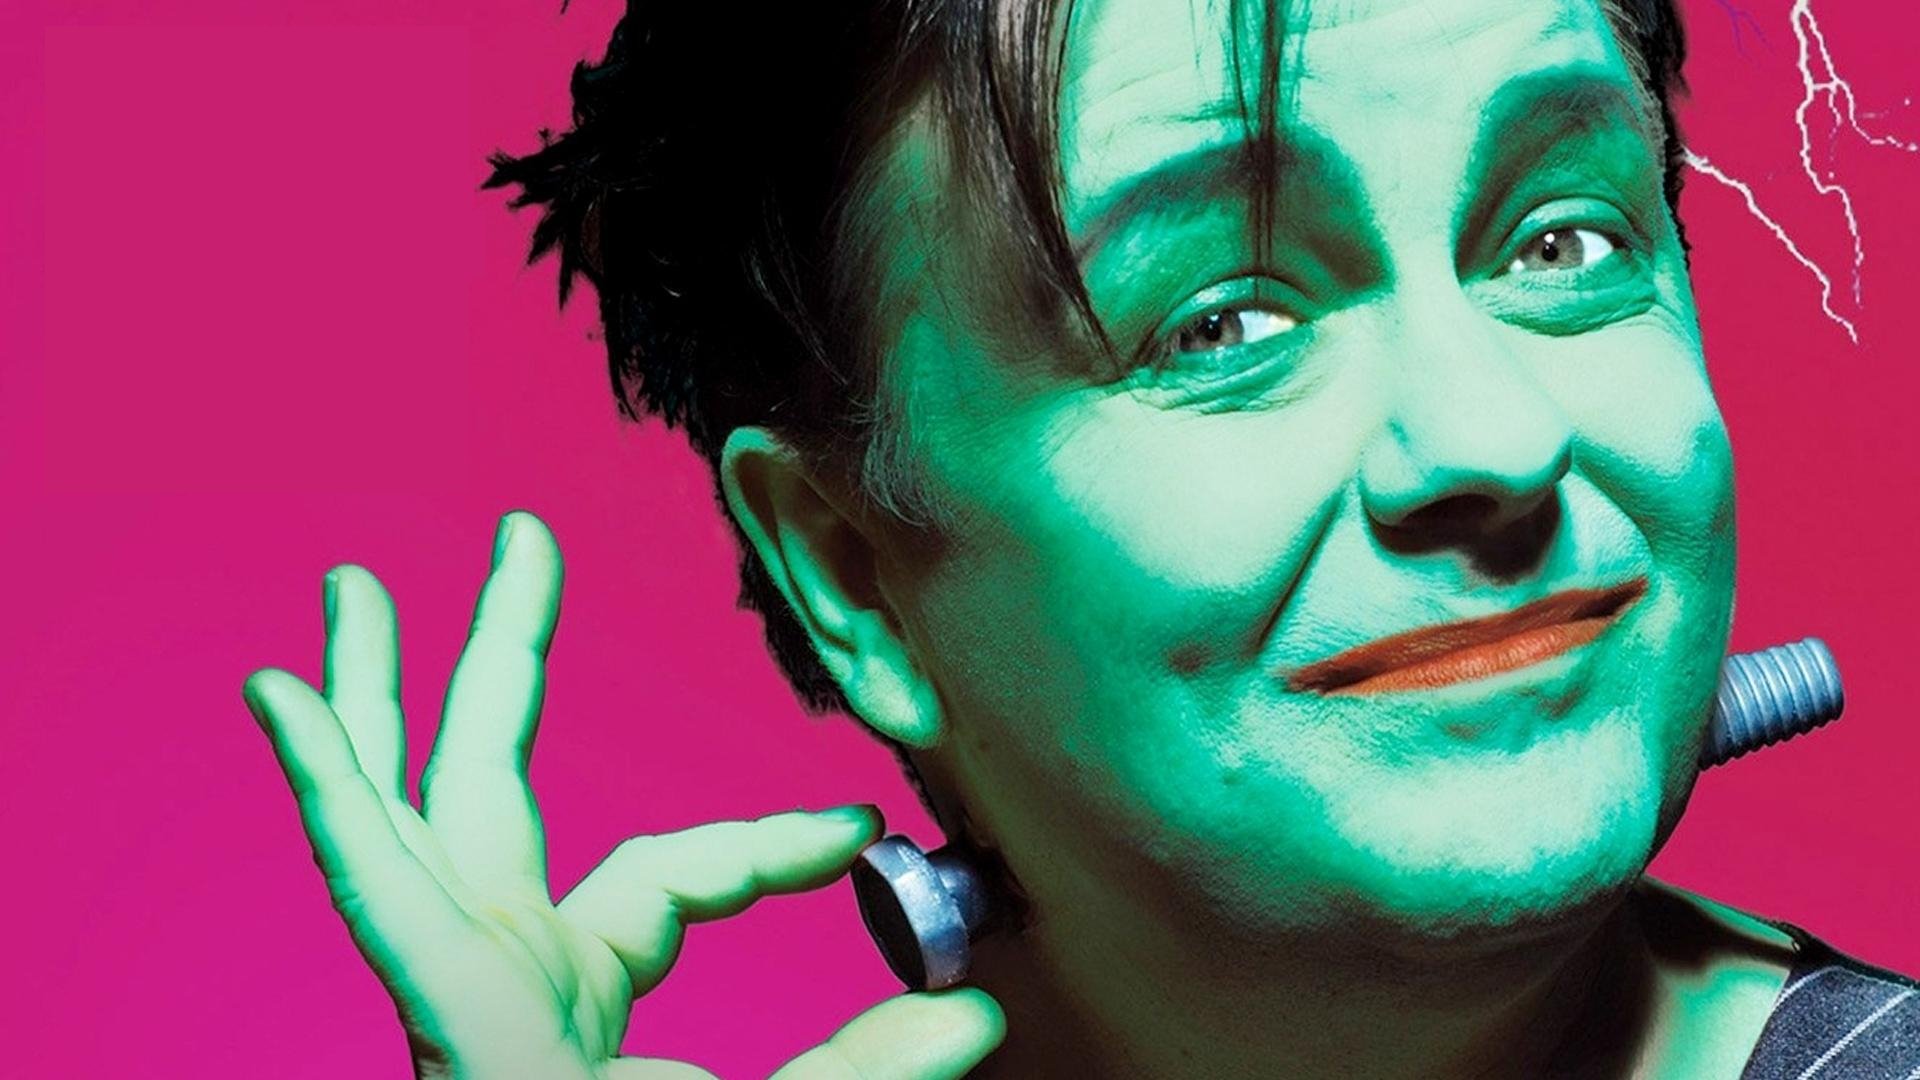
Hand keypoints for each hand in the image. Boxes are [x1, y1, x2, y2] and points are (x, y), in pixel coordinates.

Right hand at [243, 510, 1003, 1078]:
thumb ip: (867, 1065)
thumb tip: (979, 1006)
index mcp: (580, 982)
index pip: (675, 871)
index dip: (769, 843)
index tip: (863, 832)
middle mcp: (503, 955)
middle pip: (493, 774)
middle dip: (504, 651)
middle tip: (522, 537)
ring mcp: (452, 970)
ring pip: (407, 795)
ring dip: (377, 684)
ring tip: (355, 583)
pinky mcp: (427, 991)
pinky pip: (365, 874)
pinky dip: (322, 783)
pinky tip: (278, 695)